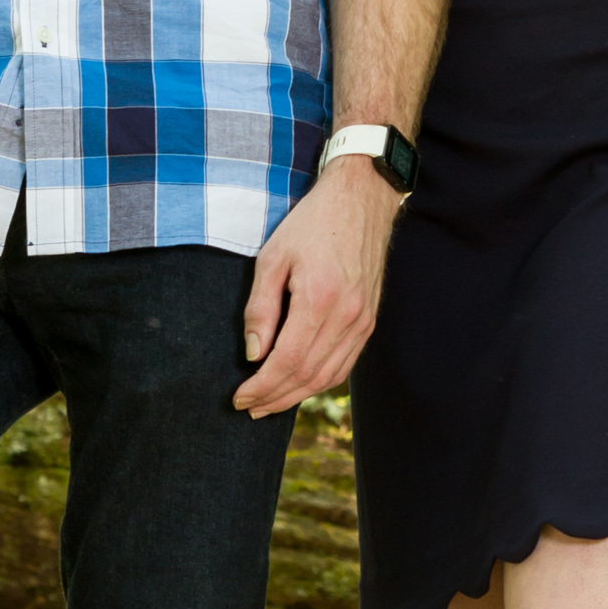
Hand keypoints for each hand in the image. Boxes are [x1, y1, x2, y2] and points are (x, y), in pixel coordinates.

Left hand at [234, 159, 398, 417]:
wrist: (361, 201)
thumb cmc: (311, 224)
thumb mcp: (273, 257)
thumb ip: (260, 308)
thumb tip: (253, 354)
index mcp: (320, 298)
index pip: (287, 360)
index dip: (262, 386)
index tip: (239, 397)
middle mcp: (347, 316)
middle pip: (308, 375)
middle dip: (275, 398)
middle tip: (249, 408)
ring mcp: (362, 321)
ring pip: (328, 376)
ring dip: (296, 395)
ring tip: (269, 404)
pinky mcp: (369, 321)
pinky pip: (345, 364)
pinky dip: (320, 382)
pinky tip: (299, 385)